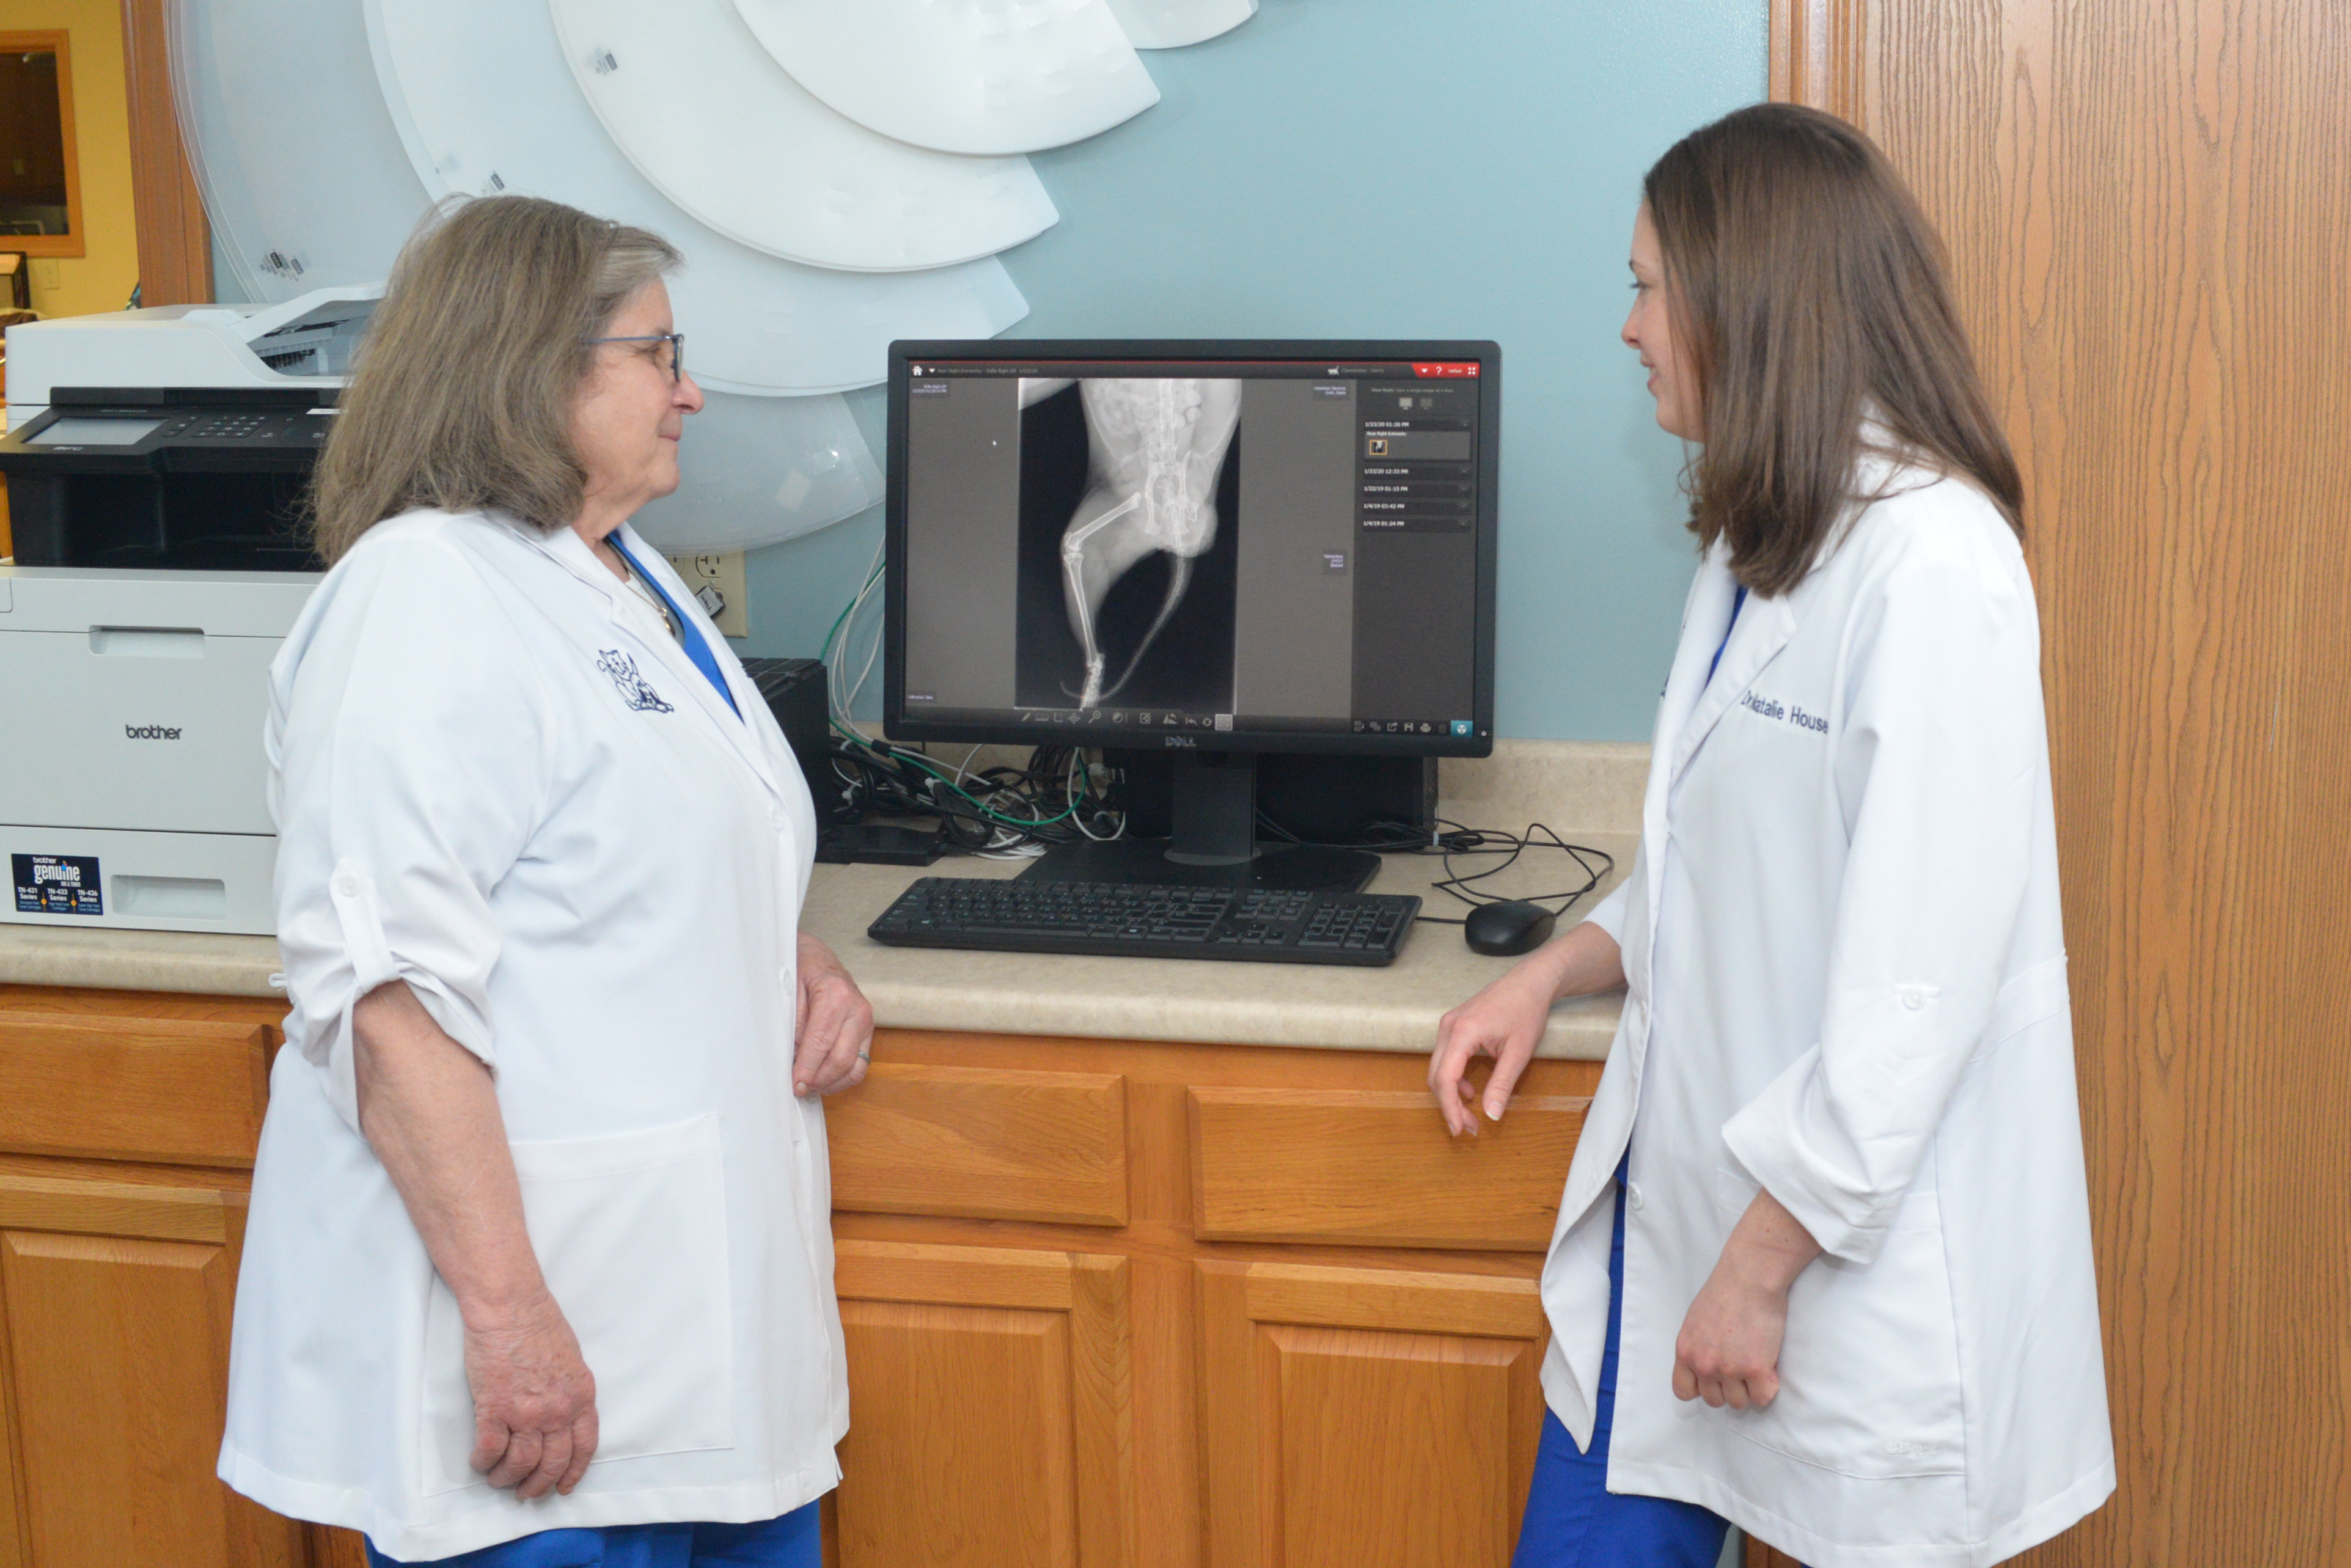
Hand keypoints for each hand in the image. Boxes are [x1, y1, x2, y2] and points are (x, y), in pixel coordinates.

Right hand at [463, 1289, 598, 1497]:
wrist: (510, 1307)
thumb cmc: (538, 1325)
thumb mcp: (571, 1361)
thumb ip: (570, 1392)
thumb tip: (562, 1416)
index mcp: (581, 1396)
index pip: (584, 1446)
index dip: (574, 1472)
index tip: (563, 1486)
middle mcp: (558, 1410)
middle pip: (553, 1463)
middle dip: (538, 1484)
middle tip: (525, 1492)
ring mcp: (526, 1412)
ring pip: (521, 1464)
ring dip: (507, 1478)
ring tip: (498, 1479)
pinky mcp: (494, 1409)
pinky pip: (489, 1450)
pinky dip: (483, 1462)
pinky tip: (480, 1462)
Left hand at [794, 932, 873, 1096]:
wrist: (819, 957)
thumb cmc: (801, 970)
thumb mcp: (788, 989)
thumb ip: (792, 1023)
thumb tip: (794, 1058)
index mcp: (836, 995)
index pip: (821, 1043)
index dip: (807, 1068)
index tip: (795, 1085)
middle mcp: (858, 1009)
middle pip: (841, 1059)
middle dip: (819, 1079)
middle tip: (799, 1088)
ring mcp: (867, 1021)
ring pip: (855, 1067)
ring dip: (832, 1083)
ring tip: (811, 1086)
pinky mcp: (868, 1031)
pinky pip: (861, 1064)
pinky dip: (844, 1078)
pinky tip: (825, 1079)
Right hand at [1429, 962, 1559, 1135]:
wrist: (1530, 981)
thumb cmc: (1526, 1010)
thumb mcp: (1518, 1053)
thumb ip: (1502, 1085)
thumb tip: (1491, 1115)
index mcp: (1462, 1033)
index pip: (1445, 1078)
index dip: (1450, 1108)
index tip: (1460, 1129)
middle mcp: (1449, 1027)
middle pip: (1436, 1075)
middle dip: (1449, 1105)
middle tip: (1468, 1127)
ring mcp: (1449, 1024)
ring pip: (1438, 1067)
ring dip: (1450, 1092)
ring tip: (1469, 1112)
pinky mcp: (1454, 1024)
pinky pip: (1445, 1057)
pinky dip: (1453, 1077)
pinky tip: (1469, 1089)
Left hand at [1672, 1261, 1790, 1409]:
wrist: (1749, 1276)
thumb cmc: (1725, 1291)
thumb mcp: (1696, 1321)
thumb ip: (1697, 1346)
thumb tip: (1706, 1364)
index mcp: (1685, 1351)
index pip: (1683, 1391)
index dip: (1701, 1388)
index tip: (1714, 1379)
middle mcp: (1703, 1364)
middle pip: (1714, 1400)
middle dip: (1728, 1388)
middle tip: (1740, 1368)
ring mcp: (1729, 1369)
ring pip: (1739, 1402)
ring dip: (1749, 1388)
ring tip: (1755, 1364)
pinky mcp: (1755, 1369)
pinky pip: (1762, 1397)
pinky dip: (1768, 1387)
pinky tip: (1769, 1368)